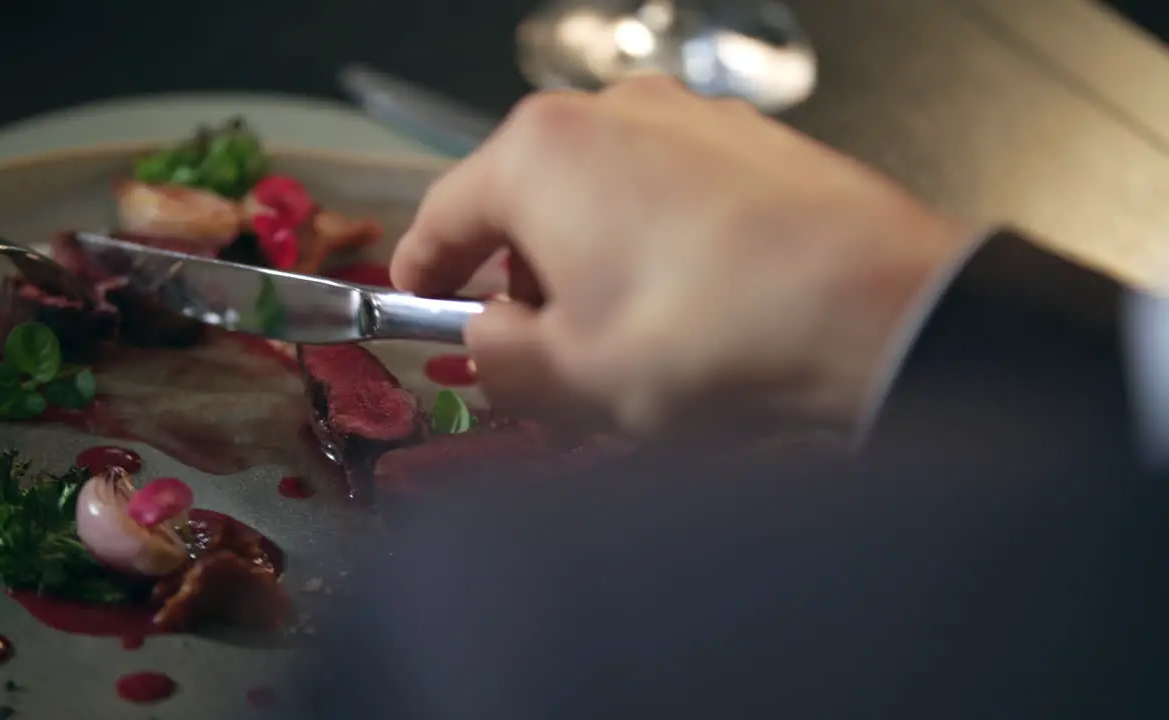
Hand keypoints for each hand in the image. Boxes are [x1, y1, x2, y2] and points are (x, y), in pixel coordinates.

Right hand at [391, 76, 970, 436]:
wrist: (876, 315)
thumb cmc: (718, 338)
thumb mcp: (568, 380)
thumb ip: (495, 360)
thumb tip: (490, 342)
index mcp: (541, 155)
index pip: (445, 212)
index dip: (422, 269)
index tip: (419, 299)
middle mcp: (612, 114)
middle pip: (526, 199)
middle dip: (519, 276)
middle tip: (535, 348)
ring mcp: (689, 119)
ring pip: (601, 195)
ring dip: (590, 263)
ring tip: (623, 341)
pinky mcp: (751, 143)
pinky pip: (668, 194)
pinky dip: (653, 246)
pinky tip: (686, 311)